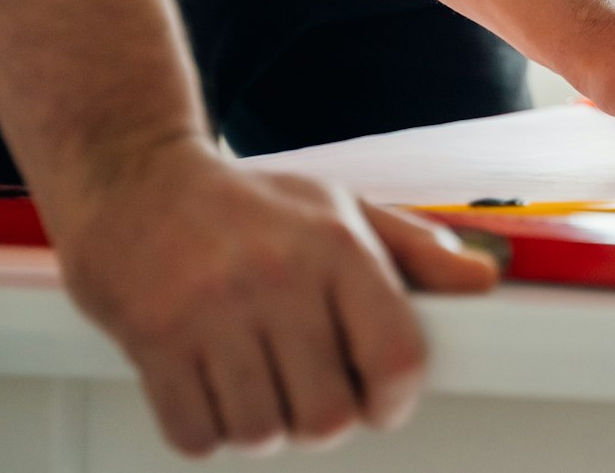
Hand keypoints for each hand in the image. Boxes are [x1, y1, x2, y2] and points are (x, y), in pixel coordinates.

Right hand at [46, 137, 496, 458]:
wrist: (132, 179)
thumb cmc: (244, 203)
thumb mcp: (339, 208)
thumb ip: (414, 251)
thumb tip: (482, 280)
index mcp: (335, 245)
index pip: (396, 358)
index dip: (394, 400)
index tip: (379, 401)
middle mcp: (277, 277)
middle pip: (328, 414)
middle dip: (321, 419)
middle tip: (304, 389)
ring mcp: (212, 311)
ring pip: (261, 432)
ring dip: (261, 424)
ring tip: (253, 380)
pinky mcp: (154, 340)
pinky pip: (196, 435)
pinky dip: (206, 429)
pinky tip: (209, 385)